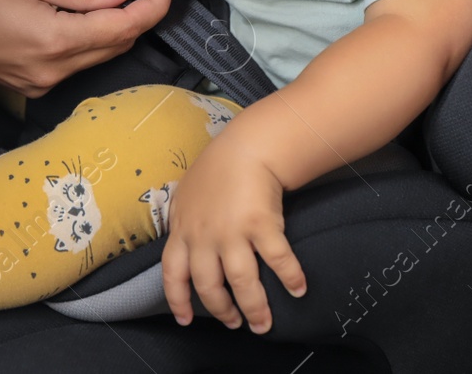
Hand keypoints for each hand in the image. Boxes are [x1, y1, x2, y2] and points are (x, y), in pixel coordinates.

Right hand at [0, 0, 176, 96]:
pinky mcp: (28, 85)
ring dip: (116, 30)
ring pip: (96, 57)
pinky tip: (87, 19)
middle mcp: (52, 70)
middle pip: (115, 46)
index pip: (123, 28)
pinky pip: (73, 64)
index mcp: (55, 41)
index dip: (153, 7)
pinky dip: (89, 42)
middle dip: (139, 18)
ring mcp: (39, 83)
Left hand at [162, 127, 306, 333]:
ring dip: (255, 308)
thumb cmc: (217, 169)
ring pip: (242, 283)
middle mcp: (204, 236)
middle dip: (223, 312)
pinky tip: (299, 290)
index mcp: (183, 230)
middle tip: (236, 324)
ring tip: (264, 324)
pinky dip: (290, 278)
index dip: (178, 300)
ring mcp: (232, 232)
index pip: (172, 274)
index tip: (185, 319)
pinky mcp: (261, 225)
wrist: (246, 147)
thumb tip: (181, 242)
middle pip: (209, 286)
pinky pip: (277, 261)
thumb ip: (183, 222)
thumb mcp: (187, 196)